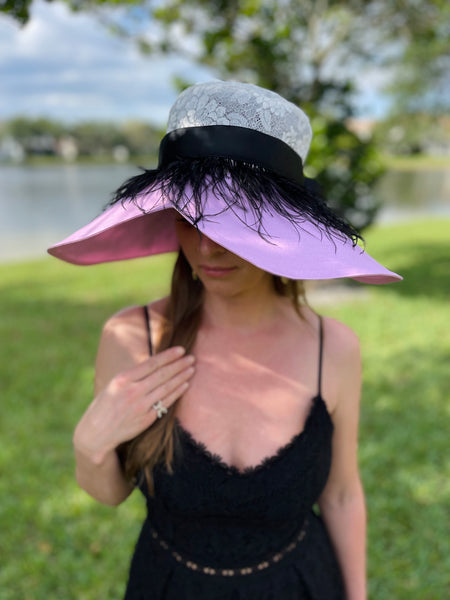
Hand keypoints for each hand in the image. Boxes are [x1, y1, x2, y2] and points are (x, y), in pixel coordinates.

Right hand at [73, 346, 194, 463]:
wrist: (96, 433)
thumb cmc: (105, 405)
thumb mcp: (114, 384)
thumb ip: (133, 376)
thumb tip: (156, 364)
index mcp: (123, 379)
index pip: (151, 364)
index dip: (168, 356)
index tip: (181, 349)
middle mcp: (133, 392)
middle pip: (162, 375)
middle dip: (179, 365)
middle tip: (191, 358)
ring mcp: (141, 406)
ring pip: (166, 388)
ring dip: (181, 377)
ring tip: (192, 369)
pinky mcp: (146, 419)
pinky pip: (166, 403)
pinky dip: (176, 393)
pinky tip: (185, 385)